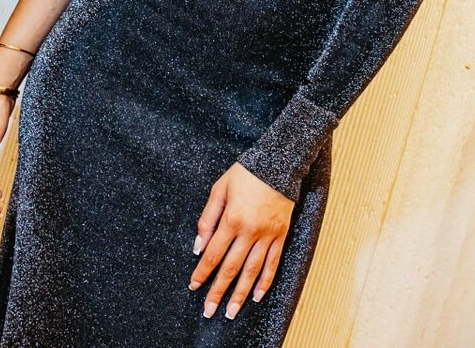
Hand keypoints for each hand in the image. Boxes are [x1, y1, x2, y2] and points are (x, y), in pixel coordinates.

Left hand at [190, 162, 290, 319]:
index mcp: (232, 219)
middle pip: (231, 268)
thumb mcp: (219, 189)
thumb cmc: (246, 174)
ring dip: (241, 293)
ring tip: (232, 311)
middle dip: (218, 291)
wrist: (279, 164)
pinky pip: (273, 263)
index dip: (202, 272)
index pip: (213, 254)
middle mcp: (250, 231)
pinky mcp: (280, 235)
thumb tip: (198, 246)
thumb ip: (207, 218)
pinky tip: (257, 295)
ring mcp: (267, 235)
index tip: (194, 286)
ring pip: (252, 271)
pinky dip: (265, 281)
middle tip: (209, 310)